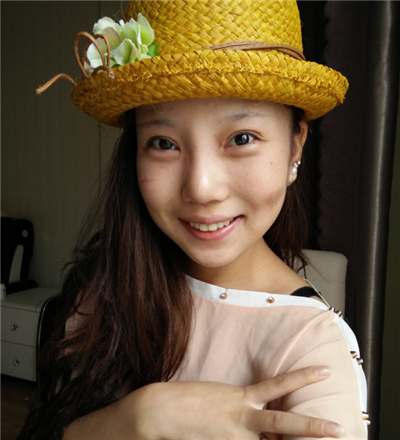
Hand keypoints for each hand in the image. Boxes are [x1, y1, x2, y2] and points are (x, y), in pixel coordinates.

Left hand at [128, 366, 344, 439]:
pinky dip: (295, 380)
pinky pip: (272, 388)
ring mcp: (244, 418)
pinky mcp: (239, 396)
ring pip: (283, 420)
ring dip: (311, 423)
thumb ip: (236, 437)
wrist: (160, 413)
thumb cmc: (183, 433)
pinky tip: (315, 374)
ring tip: (337, 427)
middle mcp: (244, 439)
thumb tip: (257, 432)